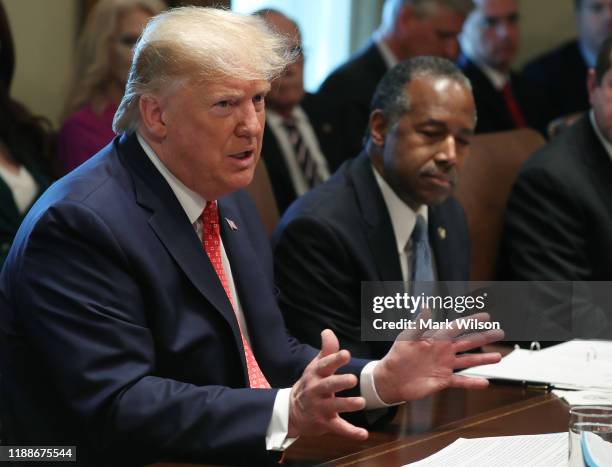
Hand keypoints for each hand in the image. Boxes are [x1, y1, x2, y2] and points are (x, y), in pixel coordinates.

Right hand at [288, 329, 367, 439]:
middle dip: (340, 382)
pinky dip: (351, 432)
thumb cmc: (311, 384)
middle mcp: (317, 390)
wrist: (292, 411)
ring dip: (348, 404)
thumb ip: (327, 350)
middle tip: (353, 379)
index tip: (346, 354)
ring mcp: (321, 407)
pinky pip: (338, 428)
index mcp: (316, 374)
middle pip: (329, 385)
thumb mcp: (316, 366)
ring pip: (335, 406)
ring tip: (361, 402)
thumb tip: (328, 331)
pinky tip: (363, 434)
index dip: (335, 359)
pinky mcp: (325, 423)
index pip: (325, 365)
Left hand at [373, 311, 503, 403]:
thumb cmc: (396, 356)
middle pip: (468, 342)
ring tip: (498, 357)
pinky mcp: (442, 380)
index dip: (471, 321)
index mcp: (436, 338)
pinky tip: (484, 382)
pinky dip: (472, 383)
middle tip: (499, 333)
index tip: (485, 316)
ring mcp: (444, 365)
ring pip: (468, 361)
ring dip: (483, 360)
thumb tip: (427, 308)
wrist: (391, 379)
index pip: (457, 327)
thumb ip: (419, 324)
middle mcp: (443, 351)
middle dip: (484, 338)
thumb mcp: (407, 338)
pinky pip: (460, 381)